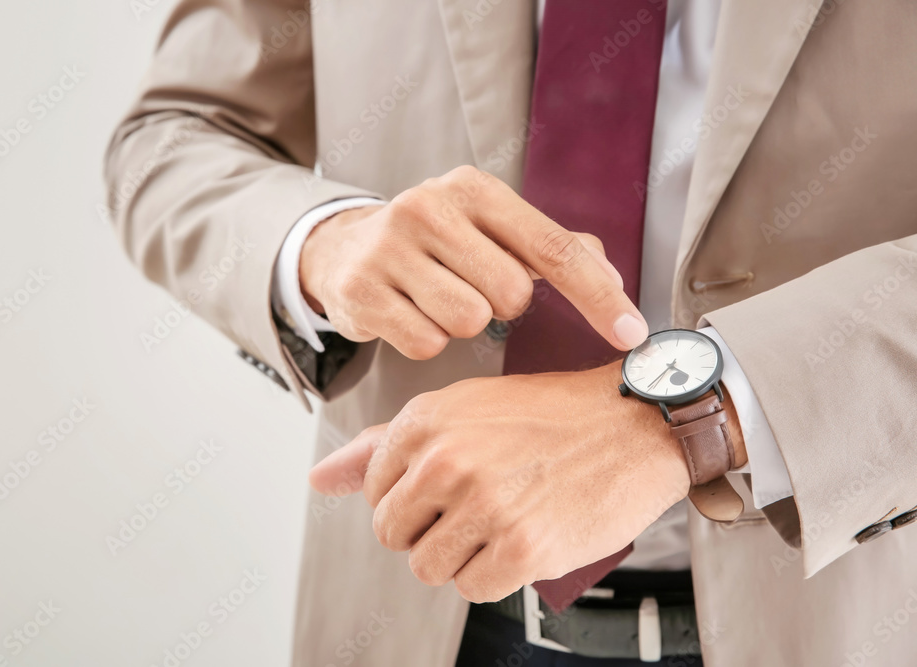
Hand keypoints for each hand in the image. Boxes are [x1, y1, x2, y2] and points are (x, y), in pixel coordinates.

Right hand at [299, 165, 647, 359]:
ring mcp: (389, 247)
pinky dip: (426, 340)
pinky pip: (426, 344)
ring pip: (468, 322)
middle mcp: (428, 207)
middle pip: (511, 295)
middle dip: (500, 306)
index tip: (633, 334)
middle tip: (470, 287)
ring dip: (462, 324)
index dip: (599, 296)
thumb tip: (610, 273)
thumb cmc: (435, 243)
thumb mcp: (491, 229)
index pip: (554, 248)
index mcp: (473, 188)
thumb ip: (553, 247)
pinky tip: (408, 313)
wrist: (343, 249)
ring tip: (436, 298)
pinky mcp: (361, 290)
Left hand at [309, 363, 738, 603]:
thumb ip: (383, 446)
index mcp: (425, 422)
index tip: (448, 487)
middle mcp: (447, 461)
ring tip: (500, 521)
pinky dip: (496, 573)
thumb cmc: (553, 414)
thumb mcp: (462, 408)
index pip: (374, 491)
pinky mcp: (521, 549)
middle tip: (476, 507)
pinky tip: (523, 536)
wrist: (635, 423)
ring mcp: (483, 506)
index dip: (411, 497)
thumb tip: (320, 479)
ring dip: (462, 555)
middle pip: (393, 535)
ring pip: (429, 567)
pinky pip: (473, 588)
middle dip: (429, 530)